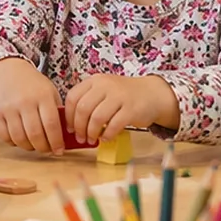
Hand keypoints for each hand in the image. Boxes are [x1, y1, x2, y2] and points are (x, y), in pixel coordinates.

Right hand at [0, 58, 64, 153]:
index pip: (51, 124)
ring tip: (35, 145)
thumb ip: (58, 114)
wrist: (9, 74)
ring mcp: (8, 108)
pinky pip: (5, 136)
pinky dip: (14, 143)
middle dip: (43, 148)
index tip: (59, 150)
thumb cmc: (34, 87)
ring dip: (29, 147)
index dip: (56, 142)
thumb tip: (65, 139)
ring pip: (19, 138)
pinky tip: (21, 140)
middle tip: (48, 150)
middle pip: (35, 134)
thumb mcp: (50, 93)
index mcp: (42, 96)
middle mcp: (24, 101)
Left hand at [65, 74, 179, 142]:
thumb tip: (71, 123)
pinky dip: (107, 135)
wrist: (152, 94)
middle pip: (83, 108)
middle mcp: (105, 85)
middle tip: (79, 138)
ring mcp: (119, 96)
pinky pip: (114, 125)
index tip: (69, 128)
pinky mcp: (131, 109)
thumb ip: (89, 101)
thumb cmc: (123, 96)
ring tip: (91, 140)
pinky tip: (106, 139)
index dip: (68, 115)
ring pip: (97, 117)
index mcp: (94, 81)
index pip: (73, 97)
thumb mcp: (103, 91)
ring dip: (91, 132)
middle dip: (78, 127)